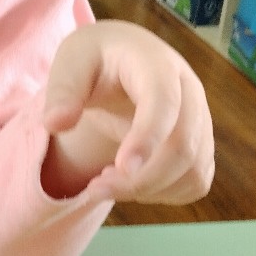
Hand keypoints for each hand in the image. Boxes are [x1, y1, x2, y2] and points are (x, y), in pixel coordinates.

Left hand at [40, 20, 213, 205]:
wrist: (120, 60)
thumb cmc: (95, 60)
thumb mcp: (70, 62)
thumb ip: (62, 90)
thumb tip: (55, 123)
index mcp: (157, 65)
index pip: (164, 102)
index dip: (148, 137)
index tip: (121, 168)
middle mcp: (190, 92)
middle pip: (183, 146)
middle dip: (139, 179)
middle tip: (94, 188)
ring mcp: (200, 120)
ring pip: (192, 170)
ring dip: (148, 190)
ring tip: (105, 183)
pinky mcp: (201, 145)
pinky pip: (195, 182)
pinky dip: (163, 194)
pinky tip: (130, 183)